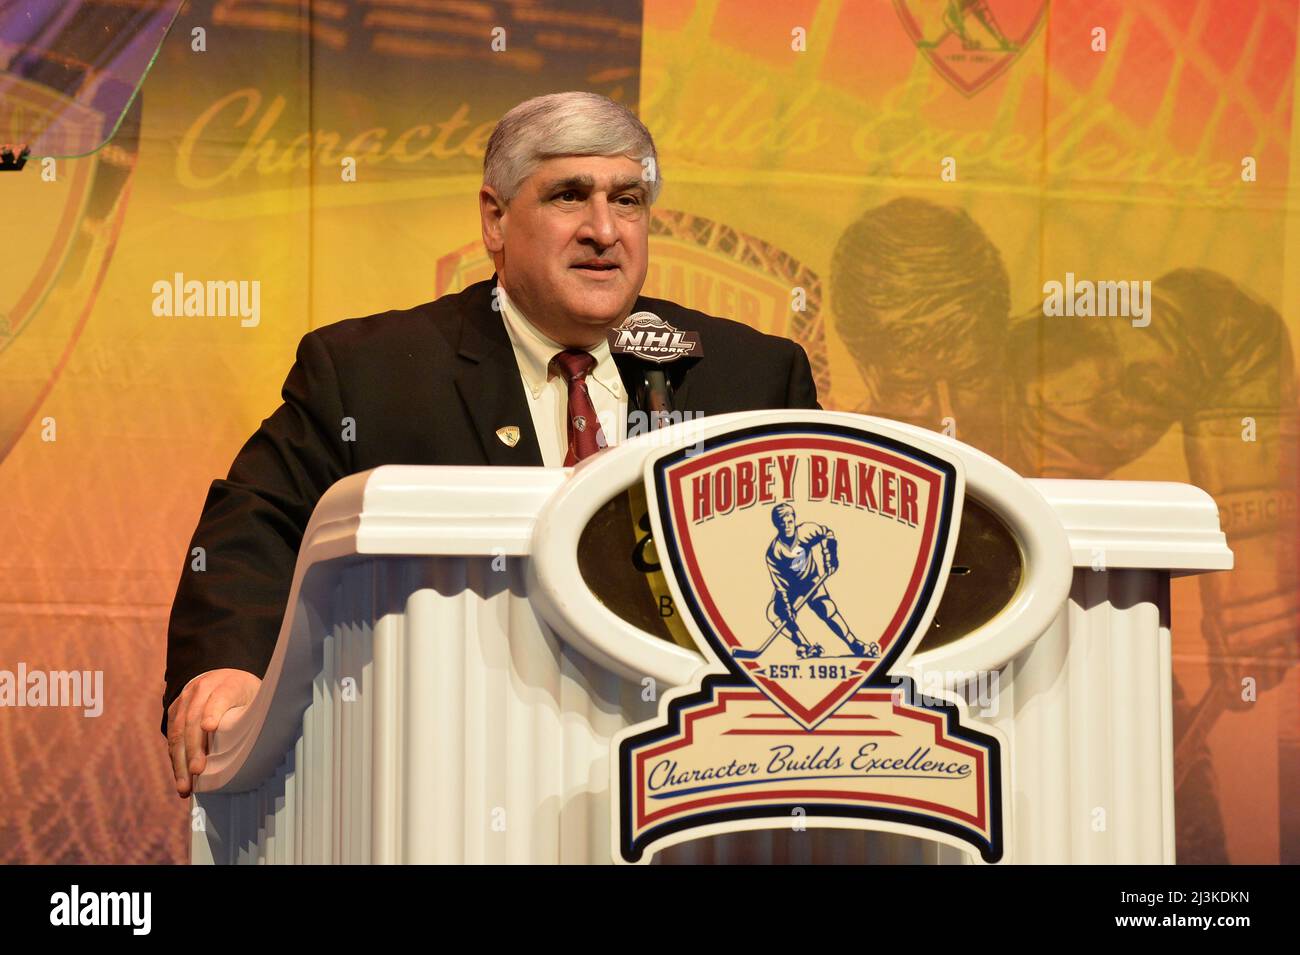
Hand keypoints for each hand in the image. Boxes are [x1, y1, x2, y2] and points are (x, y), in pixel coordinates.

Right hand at [167, 668, 260, 797]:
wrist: (224, 676)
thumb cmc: (245, 695)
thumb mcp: (257, 698)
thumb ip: (256, 714)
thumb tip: (264, 742)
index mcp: (227, 684)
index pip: (219, 698)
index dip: (213, 712)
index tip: (209, 727)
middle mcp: (202, 689)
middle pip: (193, 719)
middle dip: (194, 748)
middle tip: (197, 770)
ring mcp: (185, 699)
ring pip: (177, 731)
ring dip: (180, 761)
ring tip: (185, 785)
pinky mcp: (174, 710)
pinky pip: (172, 737)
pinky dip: (176, 759)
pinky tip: (181, 777)